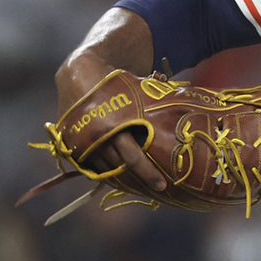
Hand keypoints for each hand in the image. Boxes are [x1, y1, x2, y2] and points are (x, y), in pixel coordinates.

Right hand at [55, 51, 167, 190]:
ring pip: (107, 169)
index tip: (162, 185)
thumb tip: (187, 105)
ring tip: (142, 183)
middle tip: (158, 188)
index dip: (148, 173)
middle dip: (140, 178)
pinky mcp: (73, 145)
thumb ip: (153, 105)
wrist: (79, 73)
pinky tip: (122, 176)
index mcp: (115, 125)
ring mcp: (84, 143)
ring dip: (124, 177)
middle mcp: (99, 138)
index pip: (133, 158)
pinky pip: (92, 165)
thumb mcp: (136, 92)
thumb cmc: (114, 83)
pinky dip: (107, 171)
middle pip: (122, 167)